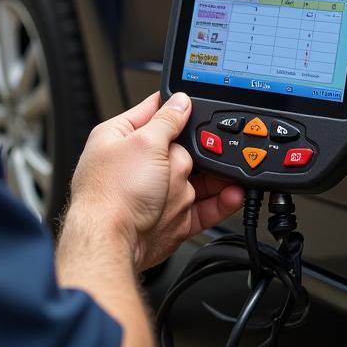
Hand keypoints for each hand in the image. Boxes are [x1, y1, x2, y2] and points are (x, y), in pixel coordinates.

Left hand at [65, 92, 244, 270]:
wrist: (114, 244)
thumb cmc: (113, 193)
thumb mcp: (144, 143)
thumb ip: (166, 121)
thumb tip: (181, 101)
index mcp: (123, 137)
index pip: (155, 112)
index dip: (178, 109)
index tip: (200, 107)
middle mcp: (139, 163)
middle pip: (182, 147)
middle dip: (195, 152)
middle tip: (214, 149)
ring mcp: (156, 192)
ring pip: (196, 178)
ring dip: (214, 177)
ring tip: (232, 174)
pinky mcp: (171, 218)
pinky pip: (203, 207)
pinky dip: (220, 202)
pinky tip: (233, 194)